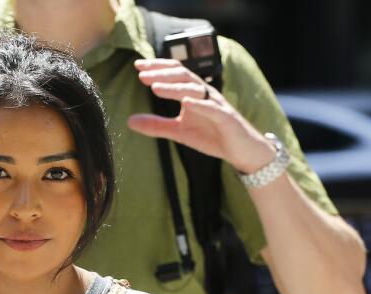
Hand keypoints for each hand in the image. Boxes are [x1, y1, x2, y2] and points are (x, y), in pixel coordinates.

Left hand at [127, 58, 275, 173]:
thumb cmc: (211, 136)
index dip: (157, 68)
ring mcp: (216, 104)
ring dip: (174, 88)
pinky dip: (200, 105)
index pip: (174, 74)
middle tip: (141, 75)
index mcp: (193, 93)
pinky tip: (186, 102)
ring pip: (195, 90)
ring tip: (155, 87)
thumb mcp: (178, 132)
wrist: (240, 150)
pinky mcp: (226, 118)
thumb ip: (156, 125)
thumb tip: (129, 121)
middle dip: (161, 74)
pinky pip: (212, 109)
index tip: (138, 66)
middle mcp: (205, 93)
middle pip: (182, 77)